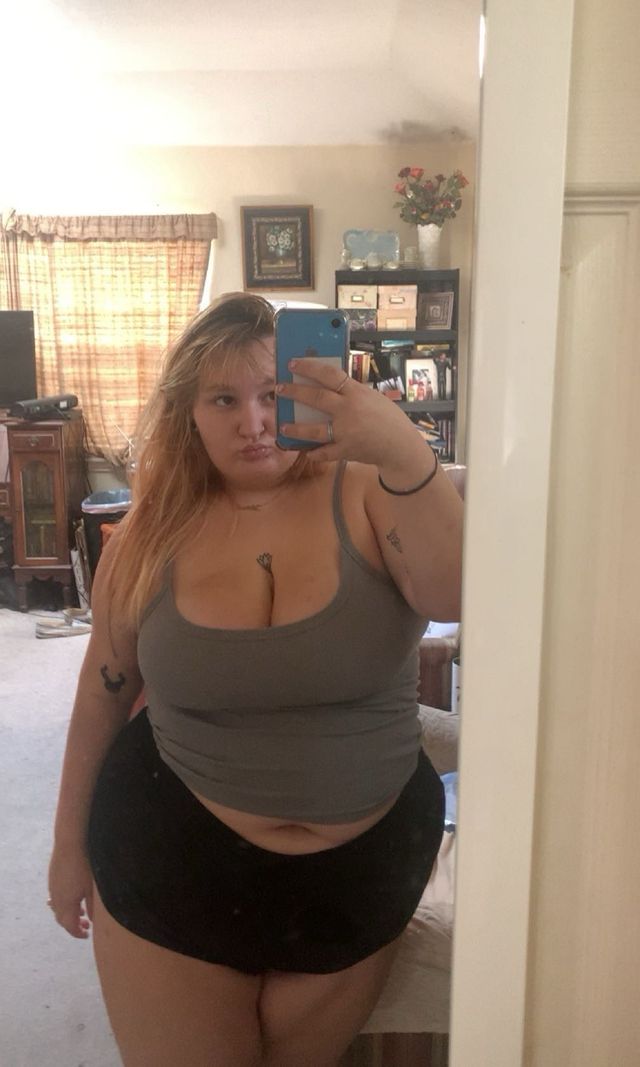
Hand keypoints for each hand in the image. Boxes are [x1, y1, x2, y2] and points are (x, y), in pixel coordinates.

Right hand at [48, 844, 93, 938]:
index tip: (86, 935)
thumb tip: (92, 921)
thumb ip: (92, 907)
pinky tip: (74, 896)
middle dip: (73, 925)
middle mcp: (56, 898)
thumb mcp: (92, 888)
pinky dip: (65, 903)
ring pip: (58, 908)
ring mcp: (53, 888)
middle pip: (62, 919)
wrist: (70, 842)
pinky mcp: (53, 878)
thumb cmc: (84, 865)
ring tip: (82, 912)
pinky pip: (57, 898)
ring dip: (69, 913)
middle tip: (85, 926)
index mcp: (65, 903)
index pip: (69, 925)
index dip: (77, 933)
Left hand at [276, 358, 425, 469]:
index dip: (309, 367)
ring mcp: (346, 432)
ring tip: (283, 425)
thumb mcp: (371, 397)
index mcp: (356, 393)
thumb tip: (326, 384)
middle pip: (316, 398)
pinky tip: (306, 451)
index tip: (292, 363)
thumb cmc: (387, 418)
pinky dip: (314, 453)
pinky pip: (324, 453)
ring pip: (313, 430)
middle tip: (280, 389)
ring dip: (295, 428)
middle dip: (295, 392)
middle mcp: (349, 410)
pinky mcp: (346, 451)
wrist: (400, 445)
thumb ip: (351, 392)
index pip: (329, 374)